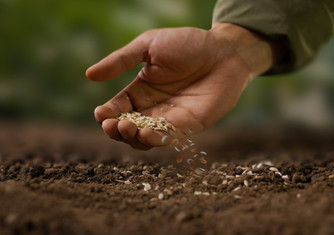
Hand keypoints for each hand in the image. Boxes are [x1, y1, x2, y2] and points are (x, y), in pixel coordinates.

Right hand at [86, 23, 273, 149]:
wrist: (224, 51)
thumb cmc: (188, 44)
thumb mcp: (149, 46)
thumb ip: (121, 61)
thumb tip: (89, 75)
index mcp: (141, 89)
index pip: (118, 107)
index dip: (107, 114)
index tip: (101, 114)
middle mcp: (154, 107)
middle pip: (128, 127)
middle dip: (116, 130)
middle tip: (113, 125)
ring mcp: (171, 118)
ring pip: (145, 138)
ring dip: (132, 138)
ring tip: (127, 128)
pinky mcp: (189, 126)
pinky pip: (169, 138)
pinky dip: (155, 139)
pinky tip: (145, 134)